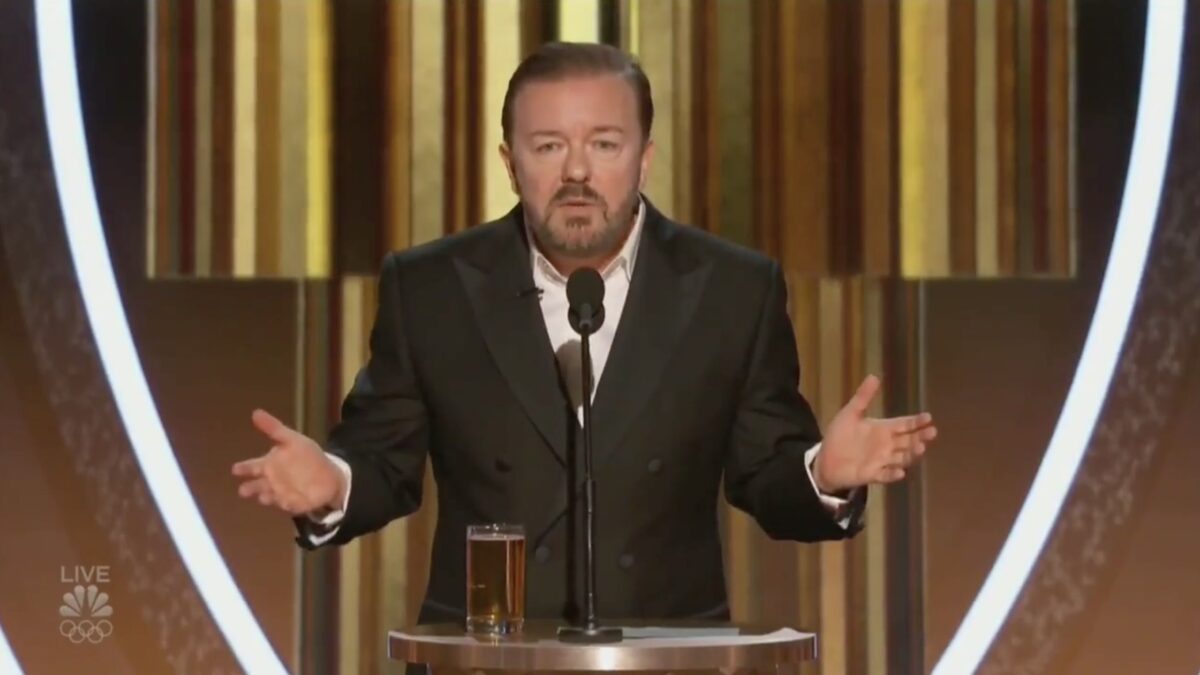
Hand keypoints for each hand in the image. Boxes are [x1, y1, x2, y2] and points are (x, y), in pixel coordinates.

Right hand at [232, 409, 345, 515]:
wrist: (328, 475)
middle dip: (250, 488)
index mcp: (269, 464)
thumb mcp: (292, 439)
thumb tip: (255, 412)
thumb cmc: (306, 457)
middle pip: (257, 485)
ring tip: (262, 496)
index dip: (244, 468)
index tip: (235, 469)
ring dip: (266, 496)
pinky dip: (286, 503)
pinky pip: (288, 504)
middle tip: (243, 490)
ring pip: (270, 496)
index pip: (252, 466)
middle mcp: (271, 481)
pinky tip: (284, 501)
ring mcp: (281, 494)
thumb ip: (273, 428)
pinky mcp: (294, 504)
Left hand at [812, 375, 937, 492]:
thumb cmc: (840, 436)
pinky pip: (885, 475)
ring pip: (901, 458)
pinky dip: (892, 475)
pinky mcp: (872, 475)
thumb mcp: (850, 413)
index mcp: (882, 429)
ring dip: (911, 454)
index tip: (928, 417)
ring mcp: (881, 461)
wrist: (825, 459)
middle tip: (932, 432)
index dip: (916, 421)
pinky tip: (900, 473)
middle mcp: (886, 445)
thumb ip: (863, 397)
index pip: (904, 424)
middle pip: (908, 441)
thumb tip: (874, 376)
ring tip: (920, 448)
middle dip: (920, 437)